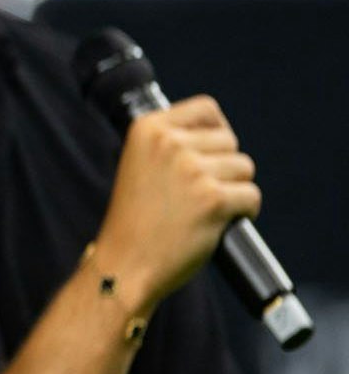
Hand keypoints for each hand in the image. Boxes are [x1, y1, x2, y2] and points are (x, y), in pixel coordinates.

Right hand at [93, 95, 260, 313]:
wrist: (124, 265)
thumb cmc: (135, 221)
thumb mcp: (140, 165)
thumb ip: (171, 144)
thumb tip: (220, 135)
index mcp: (147, 129)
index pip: (206, 108)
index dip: (216, 130)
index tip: (210, 153)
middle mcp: (168, 143)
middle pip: (229, 141)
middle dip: (224, 167)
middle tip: (198, 194)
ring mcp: (191, 170)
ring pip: (244, 168)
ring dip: (234, 190)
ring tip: (205, 210)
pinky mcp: (213, 199)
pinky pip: (251, 196)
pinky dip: (244, 212)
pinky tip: (219, 223)